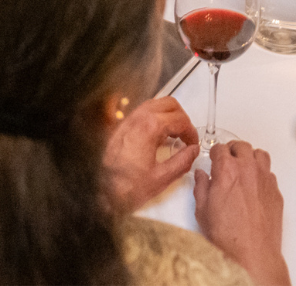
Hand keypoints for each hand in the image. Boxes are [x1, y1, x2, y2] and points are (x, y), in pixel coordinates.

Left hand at [103, 97, 200, 211]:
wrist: (101, 192)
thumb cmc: (125, 187)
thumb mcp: (161, 178)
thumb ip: (182, 162)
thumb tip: (193, 151)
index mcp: (149, 128)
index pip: (180, 120)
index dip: (191, 132)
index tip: (193, 144)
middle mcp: (138, 119)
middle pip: (169, 104)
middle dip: (182, 118)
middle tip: (187, 136)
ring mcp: (128, 120)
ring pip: (156, 104)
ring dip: (169, 115)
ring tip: (175, 134)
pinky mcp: (122, 127)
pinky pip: (144, 112)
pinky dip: (156, 117)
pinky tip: (159, 135)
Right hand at [194, 140, 289, 285]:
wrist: (252, 252)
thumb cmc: (227, 234)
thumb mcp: (203, 210)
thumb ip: (201, 187)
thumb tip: (201, 176)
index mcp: (227, 170)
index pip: (221, 148)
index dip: (215, 152)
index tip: (213, 158)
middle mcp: (248, 169)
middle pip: (242, 146)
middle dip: (233, 151)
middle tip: (227, 161)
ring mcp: (265, 179)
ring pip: (260, 155)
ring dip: (250, 157)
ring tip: (243, 168)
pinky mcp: (275, 191)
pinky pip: (269, 173)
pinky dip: (261, 174)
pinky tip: (254, 186)